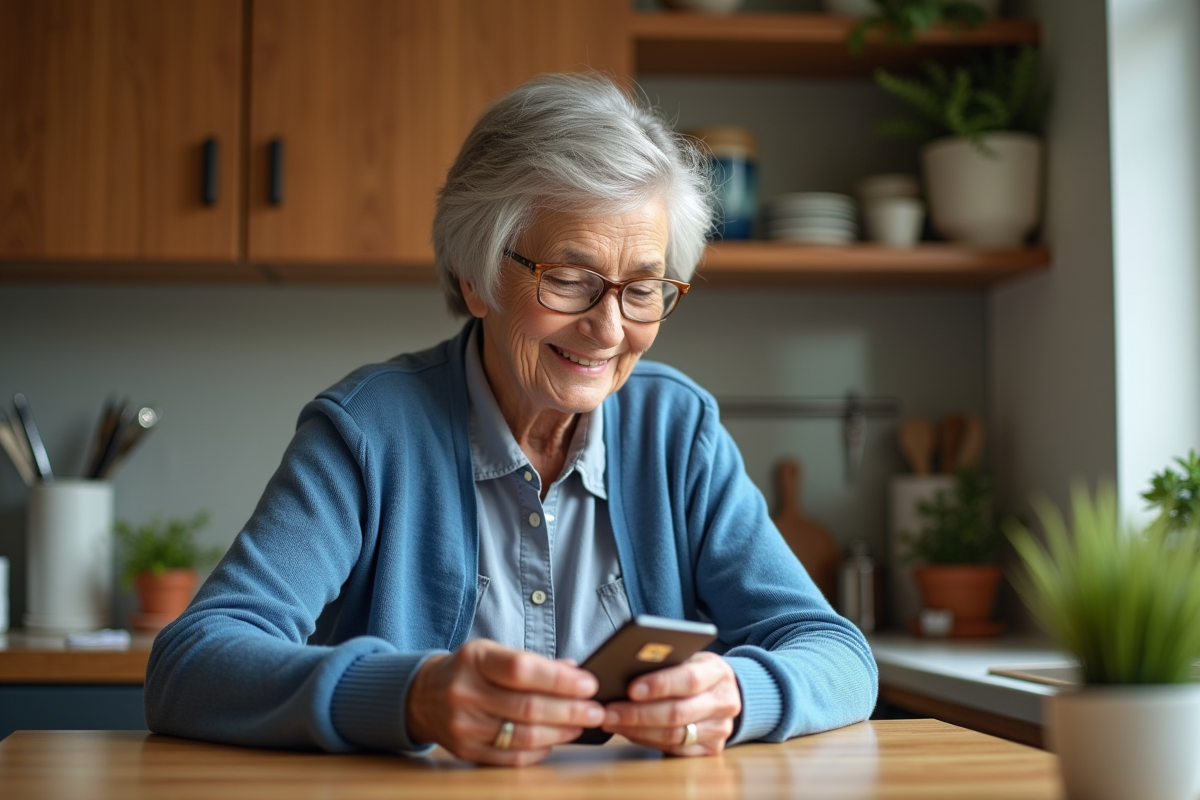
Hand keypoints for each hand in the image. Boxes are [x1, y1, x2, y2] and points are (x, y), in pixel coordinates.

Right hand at [406, 639, 604, 765]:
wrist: (422, 696)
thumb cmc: (469, 671)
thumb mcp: (493, 653)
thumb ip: (533, 662)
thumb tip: (575, 673)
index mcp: (475, 660)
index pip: (521, 669)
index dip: (559, 679)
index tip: (589, 684)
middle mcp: (466, 692)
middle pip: (528, 707)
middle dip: (570, 710)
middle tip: (596, 710)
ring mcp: (464, 725)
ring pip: (523, 735)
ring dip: (560, 732)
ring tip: (581, 725)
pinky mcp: (465, 751)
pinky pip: (511, 756)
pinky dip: (539, 750)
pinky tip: (555, 740)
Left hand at [599, 651, 740, 756]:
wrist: (725, 691)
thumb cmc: (695, 670)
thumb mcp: (688, 657)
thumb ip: (666, 663)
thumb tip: (624, 671)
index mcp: (717, 672)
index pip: (689, 679)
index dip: (660, 685)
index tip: (631, 689)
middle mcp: (724, 702)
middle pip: (678, 713)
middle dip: (638, 713)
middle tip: (609, 711)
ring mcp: (720, 729)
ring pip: (674, 736)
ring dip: (637, 730)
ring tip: (611, 721)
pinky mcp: (712, 749)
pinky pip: (674, 750)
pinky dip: (646, 741)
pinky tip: (627, 732)